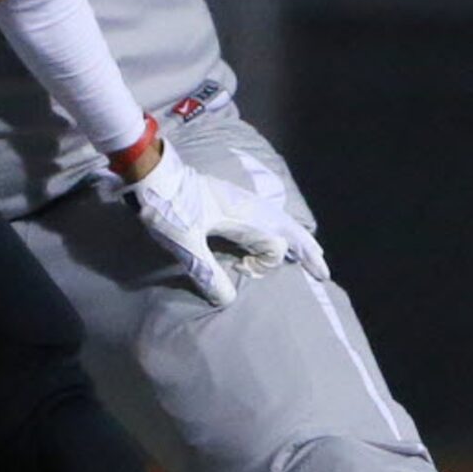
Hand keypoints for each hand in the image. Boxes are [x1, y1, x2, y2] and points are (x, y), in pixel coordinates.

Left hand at [121, 139, 327, 307]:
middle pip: (287, 227)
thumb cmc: (166, 205)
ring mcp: (238, 197)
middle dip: (305, 248)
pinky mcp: (226, 196)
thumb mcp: (184, 242)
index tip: (268, 272)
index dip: (275, 261)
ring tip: (304, 252)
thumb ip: (205, 271)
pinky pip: (264, 213)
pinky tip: (271, 232)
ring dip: (293, 236)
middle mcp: (247, 204)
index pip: (277, 243)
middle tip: (322, 269)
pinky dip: (276, 226)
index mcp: (243, 214)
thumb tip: (227, 300)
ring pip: (276, 218)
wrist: (150, 171)